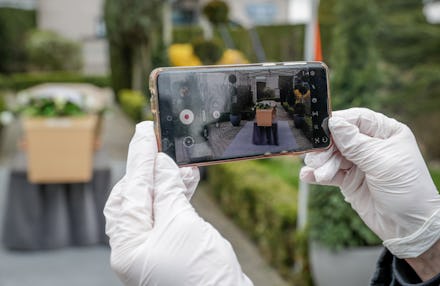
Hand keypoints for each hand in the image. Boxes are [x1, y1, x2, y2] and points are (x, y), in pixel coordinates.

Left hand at [104, 122, 252, 285]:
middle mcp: (135, 247)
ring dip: (167, 180)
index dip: (139, 158)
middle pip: (135, 197)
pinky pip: (169, 214)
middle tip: (158, 143)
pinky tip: (188, 180)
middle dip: (148, 169)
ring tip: (180, 160)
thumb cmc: (203, 274)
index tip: (145, 132)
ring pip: (154, 204)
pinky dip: (177, 195)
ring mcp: (153, 248)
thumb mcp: (182, 225)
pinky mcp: (172, 246)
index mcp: (128, 245)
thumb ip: (168, 193)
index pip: (130, 191)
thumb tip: (161, 165)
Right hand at [300, 108, 439, 258]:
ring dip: (321, 163)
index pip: (358, 119)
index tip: (321, 128)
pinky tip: (308, 176)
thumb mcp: (382, 163)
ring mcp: (359, 163)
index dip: (339, 122)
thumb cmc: (407, 190)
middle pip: (340, 137)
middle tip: (316, 158)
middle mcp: (371, 145)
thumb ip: (356, 143)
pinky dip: (317, 174)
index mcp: (387, 133)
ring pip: (332, 155)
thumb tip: (334, 123)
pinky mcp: (349, 180)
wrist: (408, 227)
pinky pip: (329, 173)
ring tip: (318, 172)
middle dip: (326, 147)